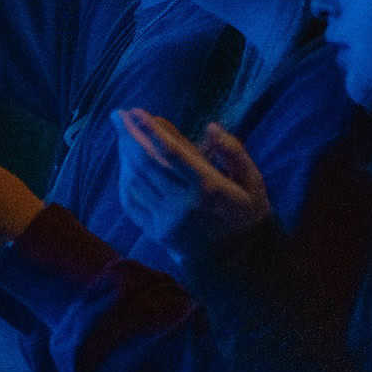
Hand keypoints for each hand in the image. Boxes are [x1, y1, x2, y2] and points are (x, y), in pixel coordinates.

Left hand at [112, 109, 270, 268]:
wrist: (237, 260)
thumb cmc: (245, 213)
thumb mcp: (253, 181)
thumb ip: (233, 152)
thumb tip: (210, 127)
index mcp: (208, 187)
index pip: (171, 152)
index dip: (150, 130)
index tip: (136, 111)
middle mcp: (183, 204)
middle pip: (146, 163)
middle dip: (129, 135)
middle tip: (118, 115)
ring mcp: (166, 220)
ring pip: (135, 181)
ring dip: (124, 154)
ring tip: (122, 133)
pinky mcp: (156, 233)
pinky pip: (131, 202)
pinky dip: (124, 179)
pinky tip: (124, 163)